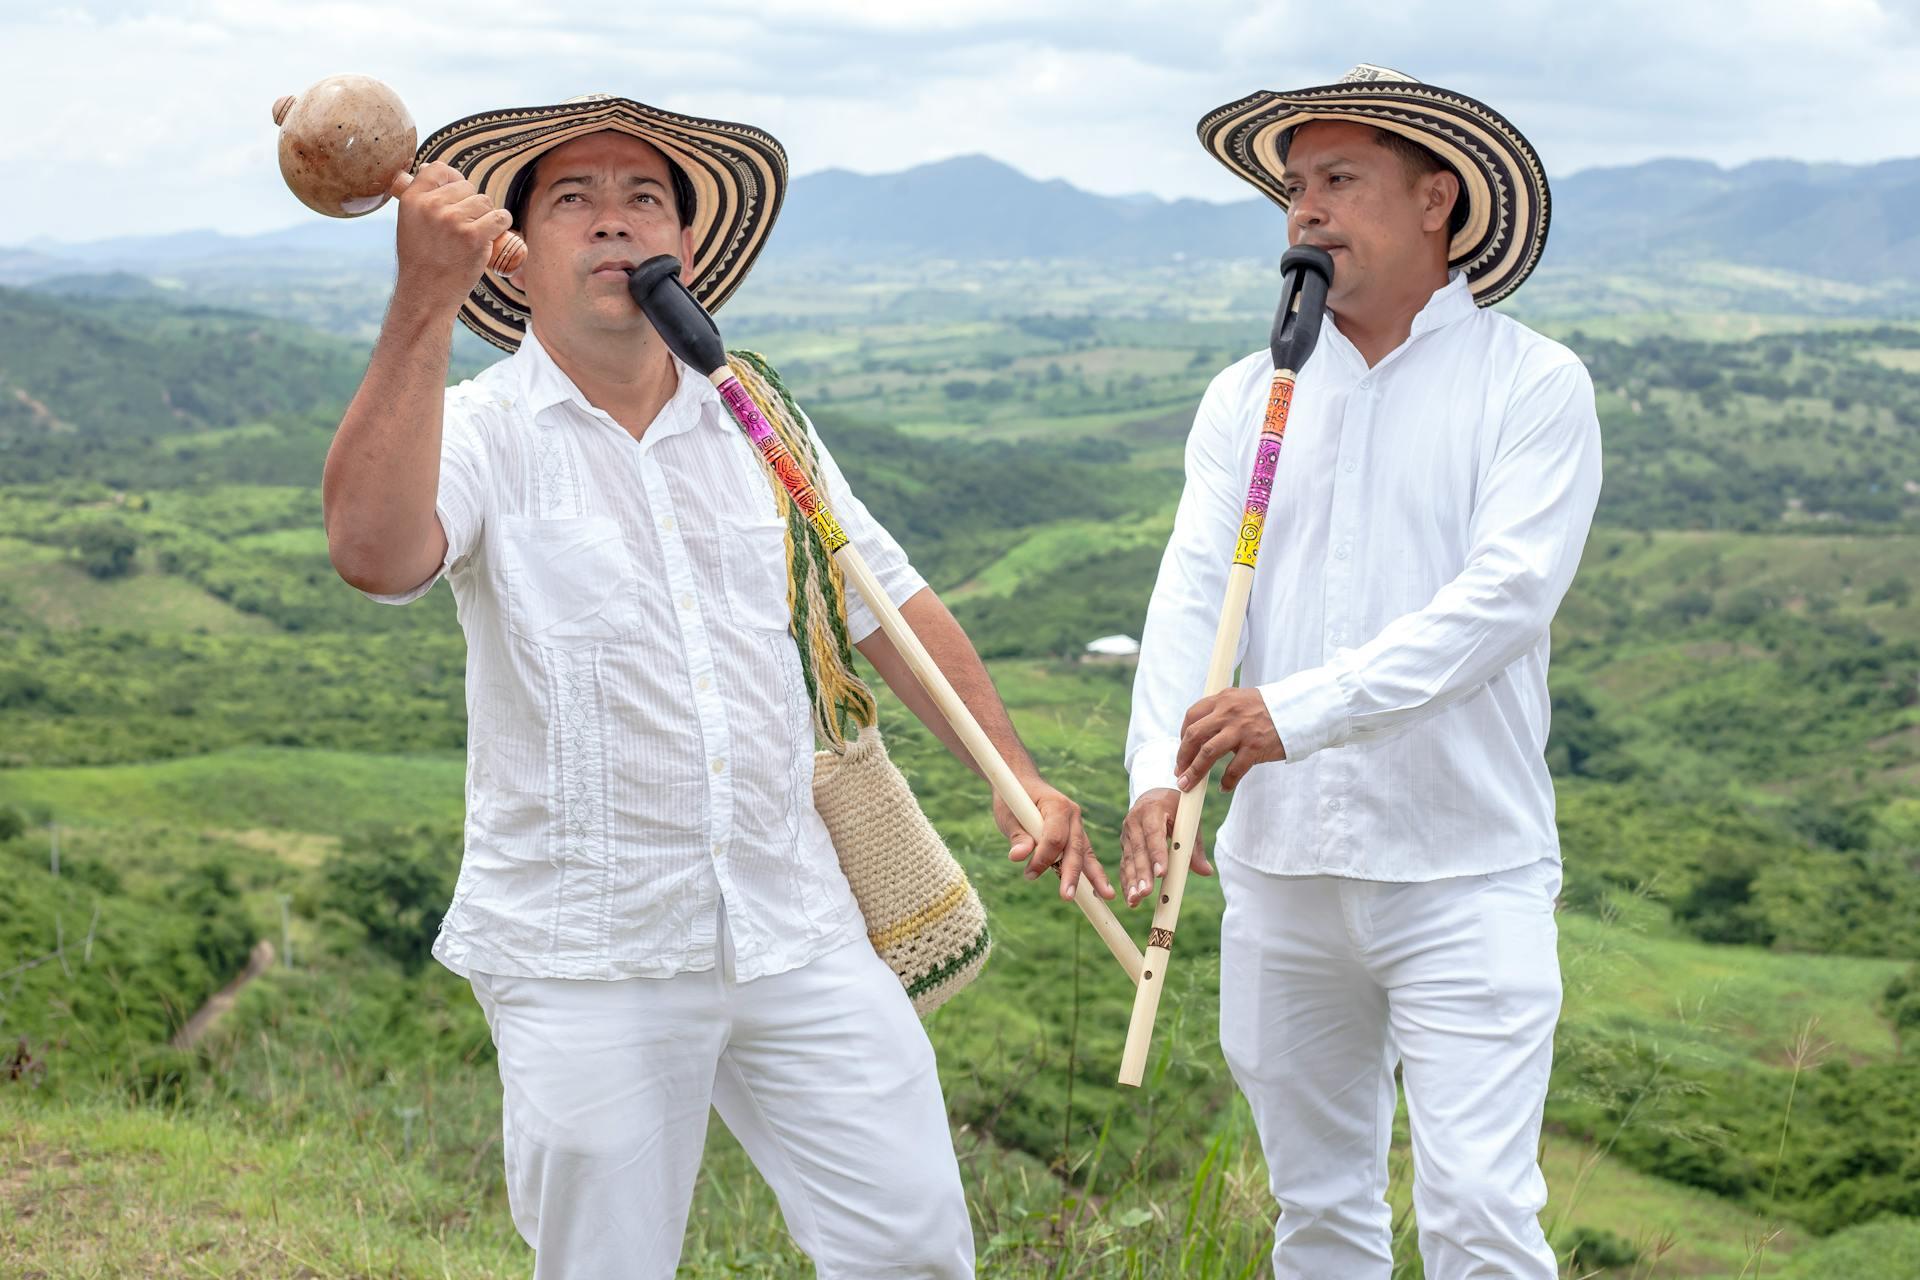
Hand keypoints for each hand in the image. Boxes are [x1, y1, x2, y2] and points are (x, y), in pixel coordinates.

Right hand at [393, 162, 515, 316]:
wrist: (426, 293)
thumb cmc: (421, 259)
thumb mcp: (409, 222)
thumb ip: (421, 198)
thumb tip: (431, 168)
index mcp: (412, 199)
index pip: (439, 169)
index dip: (453, 178)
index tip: (458, 193)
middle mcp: (431, 206)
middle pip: (467, 187)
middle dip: (471, 204)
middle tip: (463, 228)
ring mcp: (453, 220)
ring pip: (485, 202)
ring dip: (487, 216)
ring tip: (475, 235)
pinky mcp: (474, 236)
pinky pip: (500, 217)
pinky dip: (503, 224)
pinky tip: (495, 234)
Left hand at [993, 782, 1114, 902]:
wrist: (1022, 783)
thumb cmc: (1013, 799)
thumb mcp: (1008, 815)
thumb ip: (1017, 836)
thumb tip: (1018, 856)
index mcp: (1056, 805)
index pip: (1054, 837)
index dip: (1043, 858)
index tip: (1028, 874)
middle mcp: (1073, 814)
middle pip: (1074, 848)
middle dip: (1072, 874)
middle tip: (1068, 896)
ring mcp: (1077, 825)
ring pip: (1086, 853)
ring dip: (1093, 877)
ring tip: (1106, 897)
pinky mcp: (1077, 835)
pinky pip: (1085, 855)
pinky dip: (1091, 872)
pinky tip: (1101, 891)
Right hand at [1119, 788, 1212, 907]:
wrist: (1152, 797)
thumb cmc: (1175, 808)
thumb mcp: (1188, 820)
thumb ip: (1194, 845)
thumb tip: (1206, 871)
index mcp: (1152, 810)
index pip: (1154, 834)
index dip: (1157, 854)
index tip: (1162, 873)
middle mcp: (1135, 821)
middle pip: (1139, 850)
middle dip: (1142, 873)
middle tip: (1146, 892)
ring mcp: (1126, 834)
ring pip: (1129, 860)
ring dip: (1132, 882)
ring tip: (1136, 900)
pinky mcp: (1124, 845)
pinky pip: (1124, 866)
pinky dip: (1127, 883)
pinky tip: (1131, 899)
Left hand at [1175, 688, 1285, 792]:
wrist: (1299, 710)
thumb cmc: (1269, 708)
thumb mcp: (1242, 700)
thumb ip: (1222, 711)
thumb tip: (1202, 734)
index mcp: (1223, 699)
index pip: (1192, 716)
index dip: (1182, 735)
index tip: (1183, 750)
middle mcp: (1228, 712)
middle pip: (1193, 735)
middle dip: (1182, 756)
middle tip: (1179, 772)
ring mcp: (1241, 730)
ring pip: (1207, 753)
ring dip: (1194, 772)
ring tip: (1187, 785)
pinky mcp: (1255, 747)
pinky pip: (1234, 769)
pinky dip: (1226, 782)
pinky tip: (1223, 788)